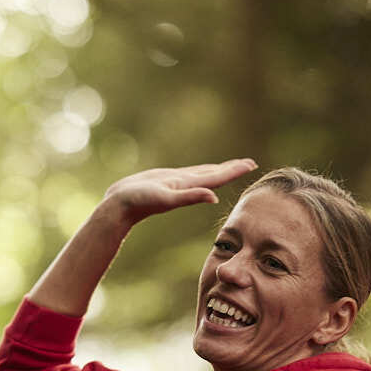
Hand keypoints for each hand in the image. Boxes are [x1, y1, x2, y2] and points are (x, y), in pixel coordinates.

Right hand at [101, 158, 256, 225]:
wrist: (118, 208)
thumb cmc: (139, 202)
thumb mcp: (166, 198)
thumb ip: (189, 197)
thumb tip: (214, 197)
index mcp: (189, 187)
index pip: (218, 177)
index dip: (235, 170)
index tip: (252, 164)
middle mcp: (185, 185)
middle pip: (214, 175)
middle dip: (232, 169)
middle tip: (250, 163)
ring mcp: (176, 184)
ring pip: (202, 174)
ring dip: (218, 170)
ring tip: (232, 166)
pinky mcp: (165, 182)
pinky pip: (188, 175)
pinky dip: (200, 172)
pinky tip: (203, 173)